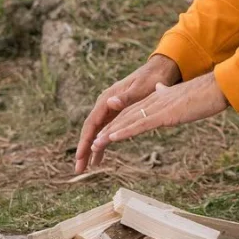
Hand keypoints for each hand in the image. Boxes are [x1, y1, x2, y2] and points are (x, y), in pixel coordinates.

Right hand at [75, 54, 181, 173]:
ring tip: (86, 168)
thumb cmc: (152, 78)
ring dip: (91, 149)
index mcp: (108, 98)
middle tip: (79, 169)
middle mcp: (106, 104)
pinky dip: (102, 143)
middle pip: (91, 130)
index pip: (92, 123)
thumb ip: (126, 97)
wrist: (160, 69)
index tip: (80, 156)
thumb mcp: (141, 88)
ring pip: (97, 131)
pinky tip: (99, 157)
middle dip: (84, 149)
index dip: (86, 141)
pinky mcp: (118, 112)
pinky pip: (106, 130)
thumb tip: (109, 102)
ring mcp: (111, 108)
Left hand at [90, 73, 228, 154]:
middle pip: (124, 117)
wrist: (217, 87)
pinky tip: (111, 138)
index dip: (116, 123)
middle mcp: (153, 101)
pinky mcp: (164, 114)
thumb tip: (160, 89)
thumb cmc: (203, 94)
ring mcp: (157, 107)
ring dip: (109, 134)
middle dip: (107, 131)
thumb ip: (167, 93)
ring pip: (127, 121)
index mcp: (156, 98)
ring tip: (93, 145)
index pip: (131, 112)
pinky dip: (123, 131)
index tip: (103, 134)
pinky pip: (139, 124)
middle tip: (91, 145)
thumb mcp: (181, 95)